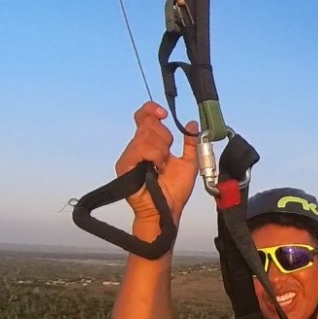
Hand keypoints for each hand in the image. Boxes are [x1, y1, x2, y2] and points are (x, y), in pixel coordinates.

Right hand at [117, 103, 199, 241]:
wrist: (168, 208)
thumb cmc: (174, 191)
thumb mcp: (189, 162)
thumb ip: (191, 143)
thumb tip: (193, 124)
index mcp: (150, 145)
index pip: (143, 117)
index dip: (151, 110)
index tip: (164, 113)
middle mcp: (137, 148)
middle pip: (147, 124)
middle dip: (164, 137)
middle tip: (167, 156)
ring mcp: (129, 156)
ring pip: (145, 136)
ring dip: (161, 150)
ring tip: (162, 166)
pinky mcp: (124, 166)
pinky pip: (140, 148)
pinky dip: (154, 155)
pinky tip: (157, 167)